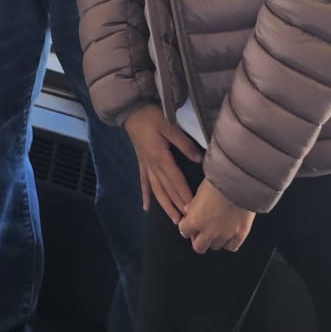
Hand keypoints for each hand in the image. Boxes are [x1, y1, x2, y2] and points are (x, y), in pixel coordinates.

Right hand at [123, 104, 202, 225]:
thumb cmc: (150, 115)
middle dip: (177, 205)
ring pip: (156, 190)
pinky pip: (144, 183)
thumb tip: (199, 159)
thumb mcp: (169, 126)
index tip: (193, 209)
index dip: (184, 195)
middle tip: (187, 221)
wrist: (131, 110)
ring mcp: (146, 166)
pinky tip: (146, 208)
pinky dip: (146, 196)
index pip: (175, 180)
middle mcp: (152, 166)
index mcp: (160, 158)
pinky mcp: (142, 163)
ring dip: (165, 206)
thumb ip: (184, 143)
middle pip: (167, 189)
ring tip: (173, 220)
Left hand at [178, 179, 255, 254]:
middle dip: (198, 239)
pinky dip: (228, 242)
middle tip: (201, 230)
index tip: (189, 222)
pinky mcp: (240, 234)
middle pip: (198, 247)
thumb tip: (190, 210)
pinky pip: (231, 247)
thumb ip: (194, 204)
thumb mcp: (200, 190)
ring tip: (216, 228)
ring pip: (215, 246)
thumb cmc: (220, 181)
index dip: (186, 226)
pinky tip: (228, 234)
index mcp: (195, 220)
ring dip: (213, 239)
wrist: (241, 181)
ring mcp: (225, 235)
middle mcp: (209, 231)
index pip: (184, 231)